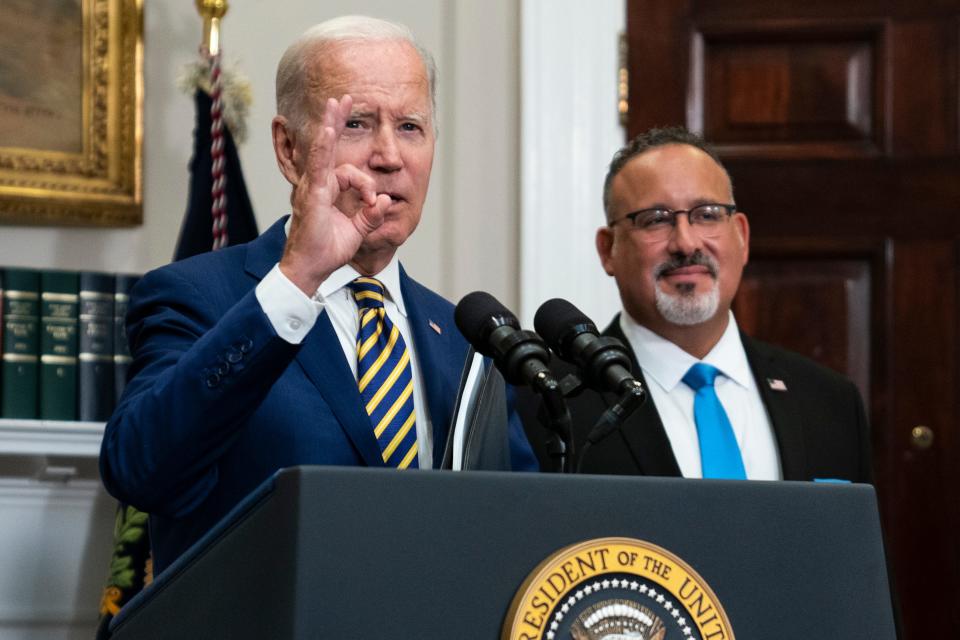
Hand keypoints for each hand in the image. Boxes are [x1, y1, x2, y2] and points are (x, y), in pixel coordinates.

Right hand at [278, 95, 391, 294]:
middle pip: (328, 146)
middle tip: (343, 98)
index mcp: (327, 191)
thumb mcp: (357, 230)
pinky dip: (322, 146)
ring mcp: (312, 187)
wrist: (311, 268)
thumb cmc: (327, 250)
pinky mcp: (312, 193)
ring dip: (330, 125)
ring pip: (323, 150)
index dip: (366, 184)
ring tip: (336, 102)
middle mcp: (317, 184)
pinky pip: (318, 165)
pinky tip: (327, 129)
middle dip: (336, 121)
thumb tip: (384, 201)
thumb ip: (371, 215)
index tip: (373, 202)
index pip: (350, 173)